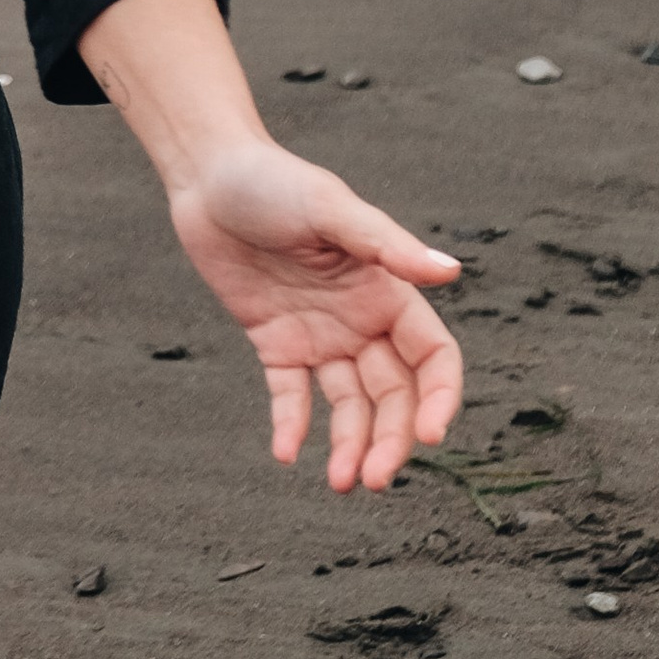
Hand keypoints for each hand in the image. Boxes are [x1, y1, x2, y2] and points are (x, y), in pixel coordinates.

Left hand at [168, 138, 461, 491]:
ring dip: (350, 446)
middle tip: (372, 480)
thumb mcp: (329, 209)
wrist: (207, 176)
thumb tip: (451, 271)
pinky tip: (286, 453)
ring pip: (349, 406)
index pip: (432, 356)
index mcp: (387, 289)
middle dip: (390, 440)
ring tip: (340, 482)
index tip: (430, 435)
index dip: (440, 396)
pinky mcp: (276, 344)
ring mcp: (320, 335)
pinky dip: (292, 427)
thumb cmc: (275, 181)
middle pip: (394, 395)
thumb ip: (387, 245)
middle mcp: (361, 319)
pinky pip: (291, 397)